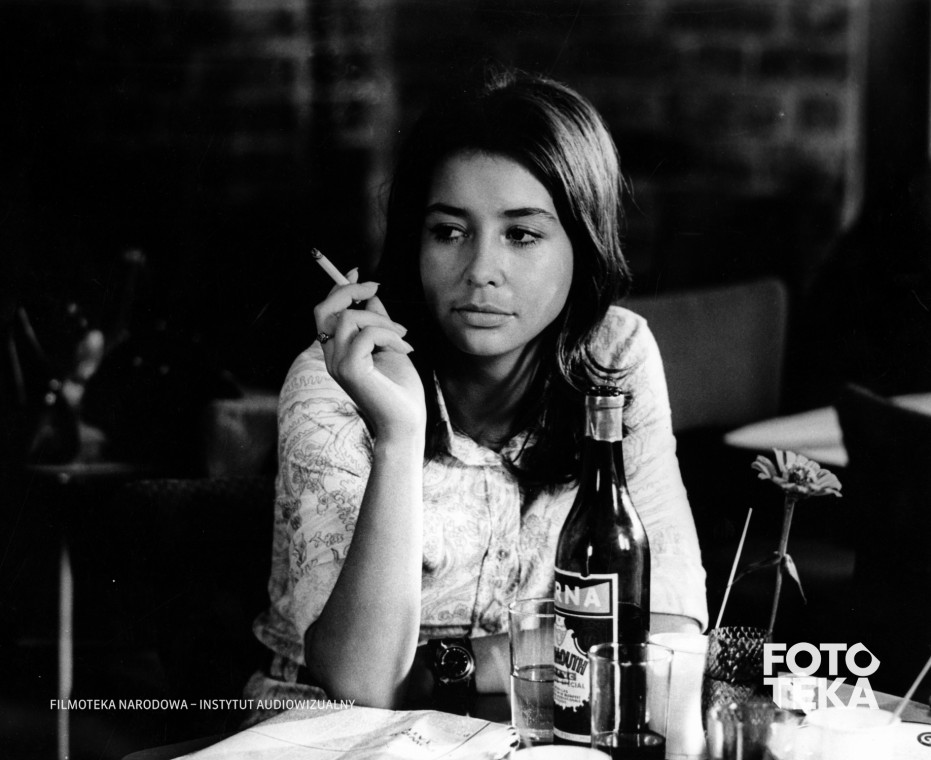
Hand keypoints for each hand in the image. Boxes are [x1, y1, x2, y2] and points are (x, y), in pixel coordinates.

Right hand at [314, 271, 425, 440]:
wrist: (405, 424)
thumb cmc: (400, 390)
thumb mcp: (390, 345)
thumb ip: (378, 322)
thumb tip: (371, 294)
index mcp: (337, 352)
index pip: (325, 312)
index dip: (338, 288)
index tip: (356, 272)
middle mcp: (331, 357)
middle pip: (324, 310)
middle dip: (349, 290)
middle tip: (375, 288)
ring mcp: (337, 364)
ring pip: (349, 318)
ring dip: (382, 320)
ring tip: (403, 336)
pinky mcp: (350, 370)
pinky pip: (366, 334)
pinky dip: (389, 335)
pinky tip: (405, 348)